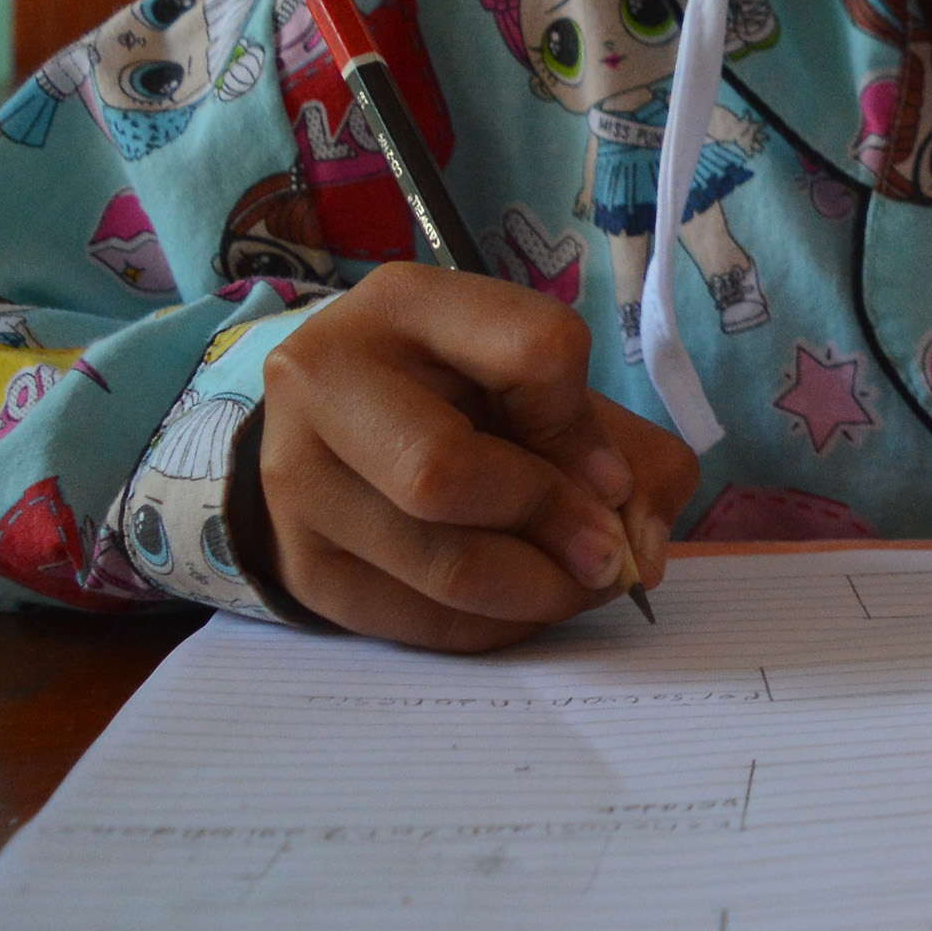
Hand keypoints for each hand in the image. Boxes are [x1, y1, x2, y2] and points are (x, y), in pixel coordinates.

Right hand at [256, 263, 698, 650]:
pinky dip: (495, 626)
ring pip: (441, 565)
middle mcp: (325, 379)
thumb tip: (637, 552)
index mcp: (406, 303)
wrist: (343, 434)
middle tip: (606, 558)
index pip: (534, 353)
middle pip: (445, 473)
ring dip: (539, 592)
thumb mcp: (553, 392)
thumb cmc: (468, 399)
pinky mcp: (300, 565)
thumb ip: (629, 453)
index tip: (610, 478)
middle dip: (553, 525)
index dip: (585, 432)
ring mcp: (294, 478)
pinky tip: (517, 604)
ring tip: (575, 585)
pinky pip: (419, 622)